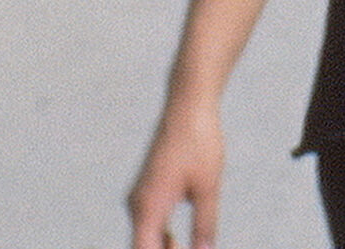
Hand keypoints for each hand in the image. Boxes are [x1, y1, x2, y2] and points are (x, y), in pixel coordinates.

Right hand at [128, 101, 223, 248]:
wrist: (187, 108)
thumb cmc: (198, 143)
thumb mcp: (207, 187)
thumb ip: (205, 225)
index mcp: (148, 207)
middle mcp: (137, 204)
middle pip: (143, 246)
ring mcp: (140, 196)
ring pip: (144, 236)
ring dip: (162, 247)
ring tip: (185, 248)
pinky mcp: (147, 189)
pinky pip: (148, 221)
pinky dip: (160, 235)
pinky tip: (177, 240)